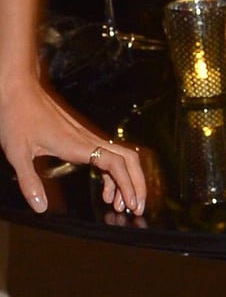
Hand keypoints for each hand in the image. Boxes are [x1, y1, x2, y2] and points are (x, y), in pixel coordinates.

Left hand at [0, 69, 146, 216]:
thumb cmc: (17, 115)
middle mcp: (88, 140)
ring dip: (127, 181)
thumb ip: (28, 181)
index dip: (127, 185)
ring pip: (122, 158)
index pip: (115, 164)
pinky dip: (114, 176)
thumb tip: (40, 208)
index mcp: (76, 145)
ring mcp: (88, 137)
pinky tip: (106, 191)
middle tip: (137, 208)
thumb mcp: (17, 152)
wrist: (18, 88)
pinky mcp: (83, 137)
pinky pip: (108, 157)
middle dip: (138, 184)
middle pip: (129, 160)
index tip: (130, 205)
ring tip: (121, 205)